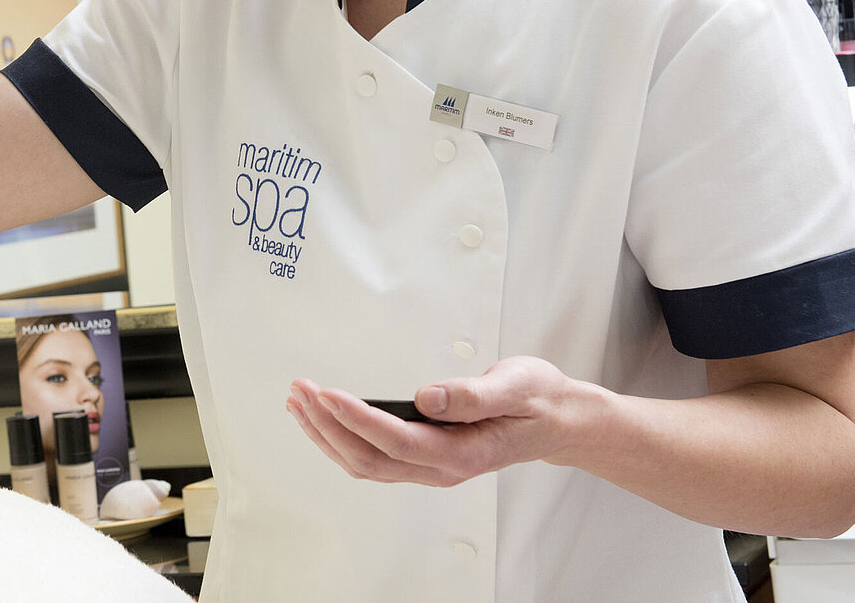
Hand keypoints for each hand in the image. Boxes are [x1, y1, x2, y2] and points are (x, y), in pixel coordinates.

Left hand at [284, 356, 600, 486]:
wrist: (555, 421)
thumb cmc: (537, 401)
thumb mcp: (516, 387)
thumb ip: (472, 394)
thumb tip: (427, 397)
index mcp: (462, 453)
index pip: (395, 440)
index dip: (356, 419)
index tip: (326, 393)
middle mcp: (440, 468)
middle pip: (369, 457)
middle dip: (328, 425)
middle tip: (301, 390)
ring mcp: (429, 467)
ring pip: (364, 462)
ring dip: (325, 433)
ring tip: (298, 401)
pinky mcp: (421, 458)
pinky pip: (370, 457)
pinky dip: (339, 437)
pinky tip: (321, 416)